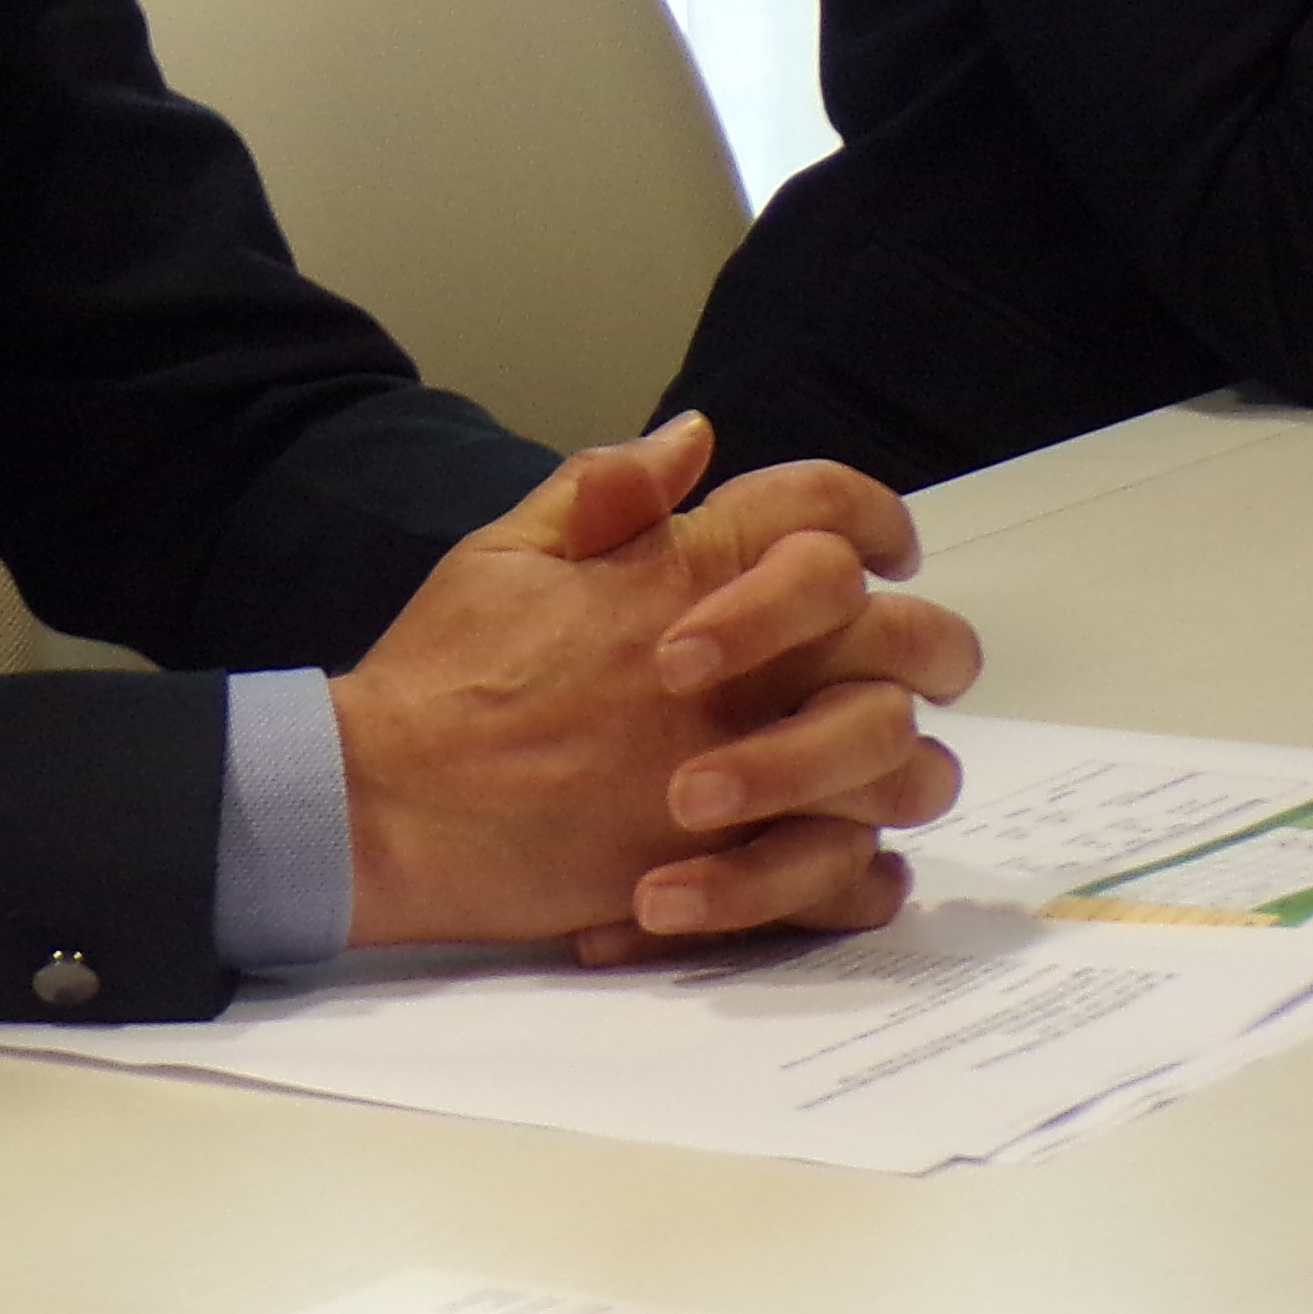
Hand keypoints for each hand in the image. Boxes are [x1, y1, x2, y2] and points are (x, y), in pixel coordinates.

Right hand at [329, 414, 979, 957]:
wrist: (389, 802)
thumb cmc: (441, 675)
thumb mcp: (506, 549)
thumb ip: (608, 488)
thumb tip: (693, 437)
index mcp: (686, 572)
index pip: (828, 509)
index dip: (870, 517)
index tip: (877, 546)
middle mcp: (739, 669)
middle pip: (908, 637)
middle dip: (923, 643)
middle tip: (899, 661)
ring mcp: (744, 771)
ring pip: (905, 762)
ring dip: (899, 761)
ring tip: (867, 770)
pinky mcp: (730, 867)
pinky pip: (854, 876)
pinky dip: (864, 872)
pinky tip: (845, 857)